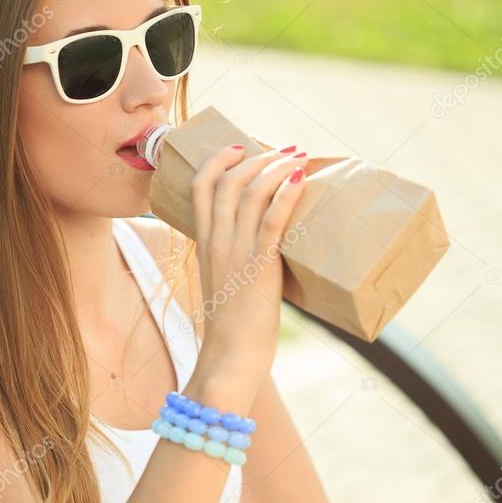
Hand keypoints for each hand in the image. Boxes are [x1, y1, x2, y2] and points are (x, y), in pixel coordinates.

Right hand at [191, 143, 308, 392]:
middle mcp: (217, 242)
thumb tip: (265, 243)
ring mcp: (236, 253)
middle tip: (284, 150)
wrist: (231, 356)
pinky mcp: (259, 267)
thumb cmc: (233, 326)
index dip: (219, 159)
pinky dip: (286, 194)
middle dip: (258, 156)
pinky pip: (272, 221)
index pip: (201, 186)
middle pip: (229, 180)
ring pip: (251, 193)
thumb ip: (235, 258)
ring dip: (276, 168)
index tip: (240, 146)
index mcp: (204, 243)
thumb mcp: (224, 281)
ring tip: (297, 158)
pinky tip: (300, 180)